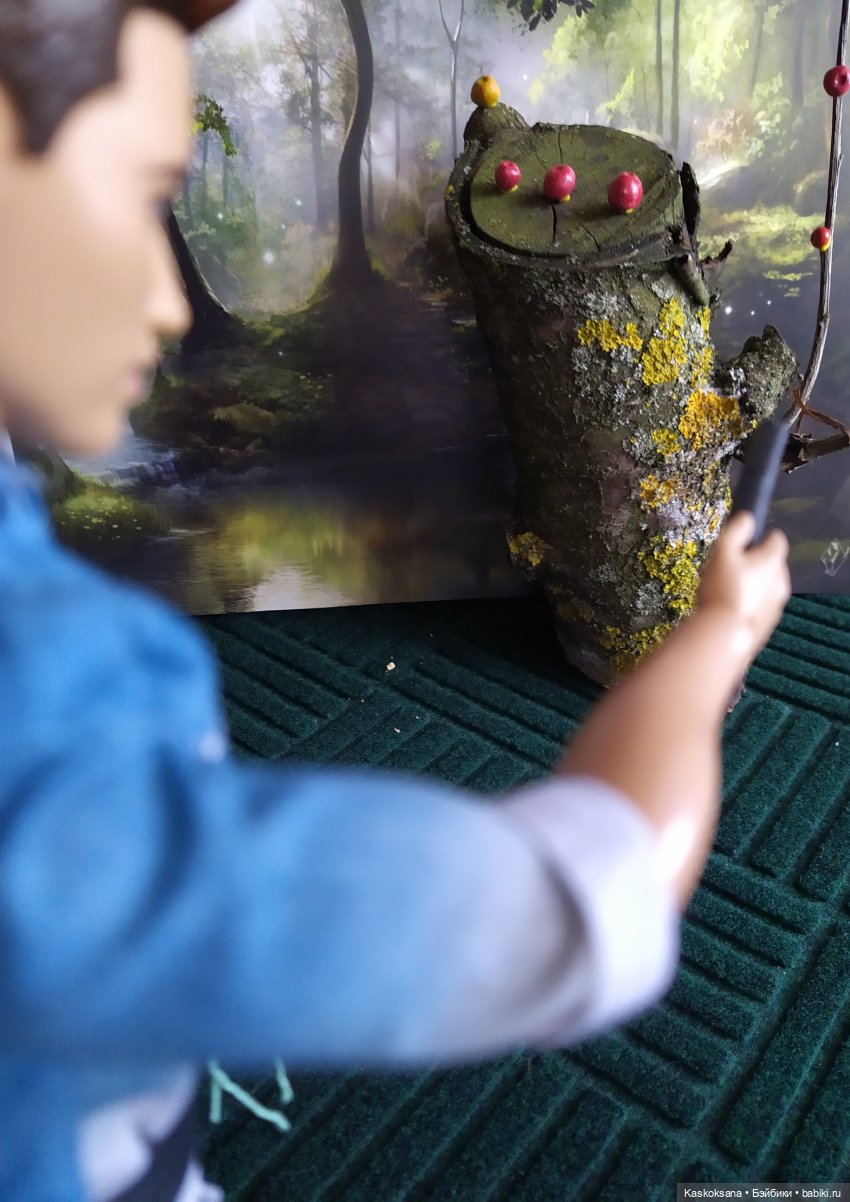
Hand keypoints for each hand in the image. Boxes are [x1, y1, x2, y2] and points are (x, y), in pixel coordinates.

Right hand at [696, 511, 790, 663]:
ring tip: (728, 592)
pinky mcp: (768, 625)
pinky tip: (731, 610)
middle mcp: (782, 581)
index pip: (777, 539)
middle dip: (757, 563)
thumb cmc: (722, 587)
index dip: (761, 536)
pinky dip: (751, 606)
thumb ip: (736, 530)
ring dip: (754, 586)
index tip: (743, 541)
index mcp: (773, 560)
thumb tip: (748, 517)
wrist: (724, 634)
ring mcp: (777, 605)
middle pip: (773, 564)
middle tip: (730, 569)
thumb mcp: (722, 550)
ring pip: (768, 587)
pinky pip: (761, 608)